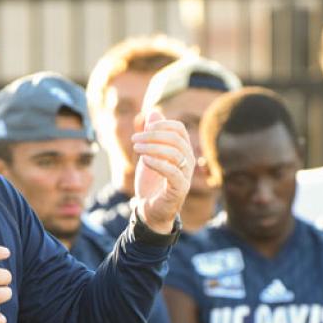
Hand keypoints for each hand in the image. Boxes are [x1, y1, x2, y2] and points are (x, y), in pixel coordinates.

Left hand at [132, 109, 193, 232]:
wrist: (150, 210)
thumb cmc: (151, 182)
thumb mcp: (148, 155)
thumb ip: (152, 135)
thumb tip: (153, 112)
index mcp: (183, 151)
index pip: (179, 129)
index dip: (162, 125)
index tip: (144, 129)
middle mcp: (188, 161)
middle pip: (176, 139)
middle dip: (153, 136)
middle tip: (134, 139)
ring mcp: (186, 176)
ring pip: (175, 154)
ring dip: (153, 148)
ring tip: (136, 149)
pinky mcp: (180, 189)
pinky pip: (173, 172)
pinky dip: (158, 163)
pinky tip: (144, 161)